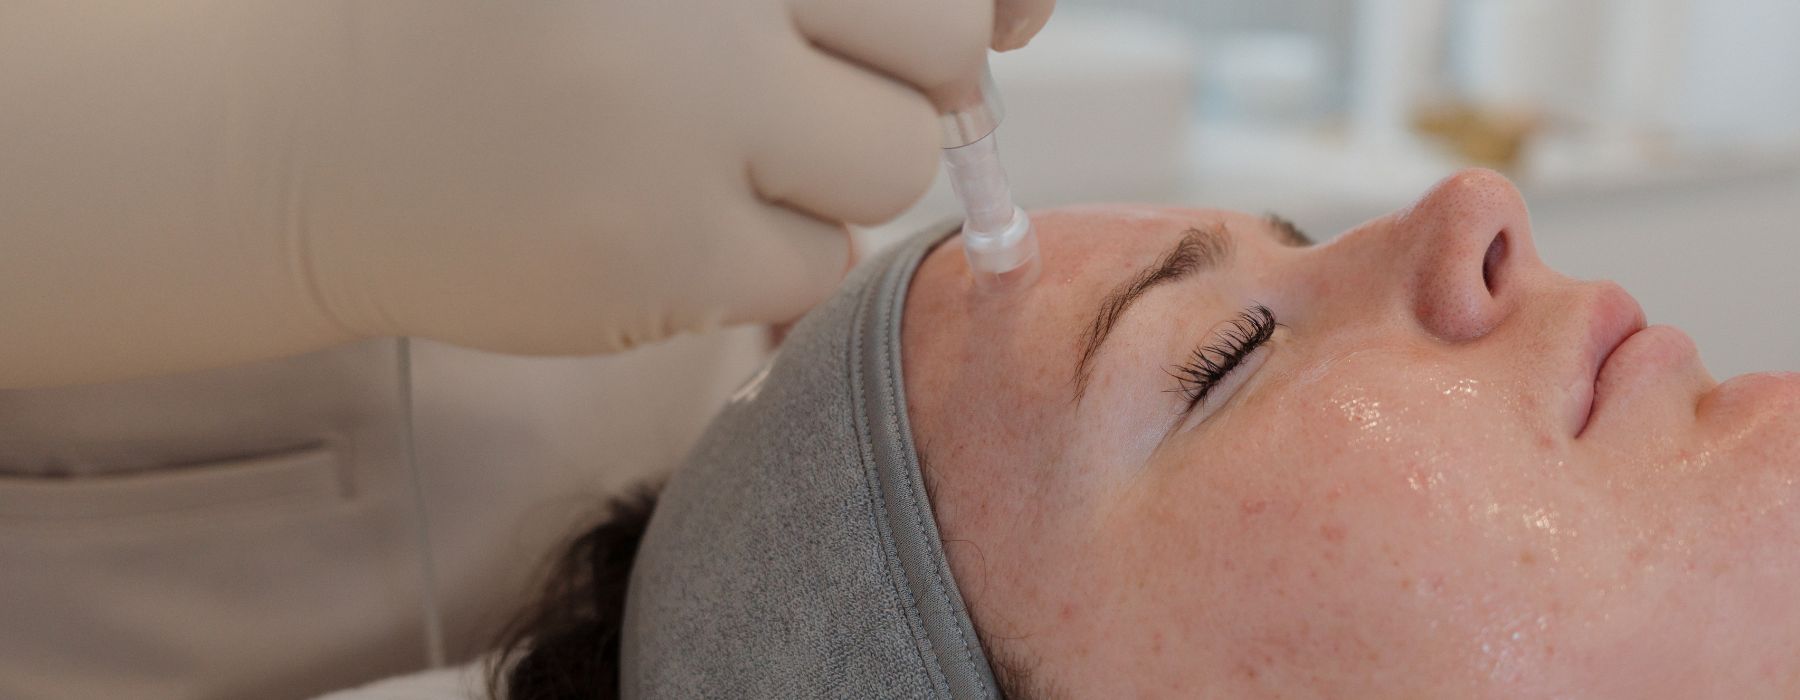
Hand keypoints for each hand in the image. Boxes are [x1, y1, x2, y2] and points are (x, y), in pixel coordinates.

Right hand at [309, 0, 1056, 352]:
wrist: (309, 140)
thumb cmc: (506, 25)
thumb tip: (1025, 11)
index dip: (955, 4)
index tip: (901, 29)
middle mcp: (698, 11)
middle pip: (944, 46)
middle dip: (904, 69)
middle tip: (803, 80)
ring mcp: (678, 136)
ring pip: (893, 165)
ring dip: (833, 164)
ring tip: (717, 145)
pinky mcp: (658, 267)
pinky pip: (813, 266)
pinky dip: (766, 249)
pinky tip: (670, 215)